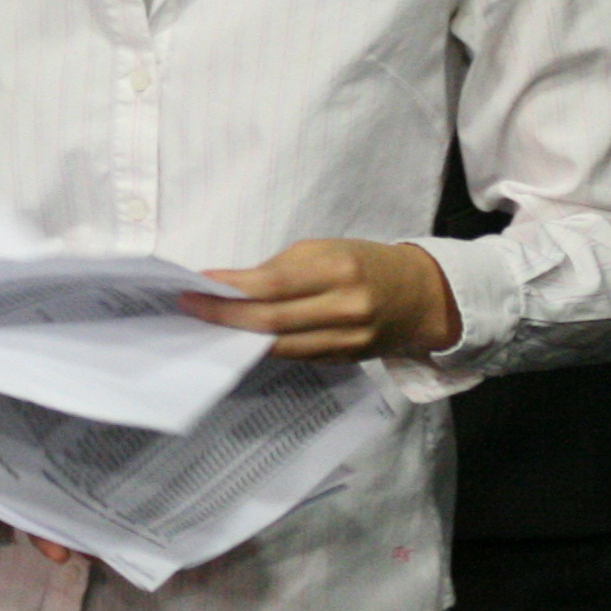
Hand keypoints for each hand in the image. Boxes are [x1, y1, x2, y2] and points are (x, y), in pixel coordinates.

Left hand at [188, 239, 459, 362]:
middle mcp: (344, 308)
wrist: (420, 295)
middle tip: (190, 307)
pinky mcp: (344, 360)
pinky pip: (296, 356)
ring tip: (207, 326)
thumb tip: (236, 287)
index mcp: (339, 270)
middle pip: (270, 321)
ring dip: (238, 337)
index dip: (232, 288)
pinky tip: (240, 340)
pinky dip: (265, 348)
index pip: (273, 283)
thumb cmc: (366, 263)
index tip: (198, 284)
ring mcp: (346, 340)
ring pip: (279, 346)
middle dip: (224, 316)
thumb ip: (285, 269)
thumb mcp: (329, 250)